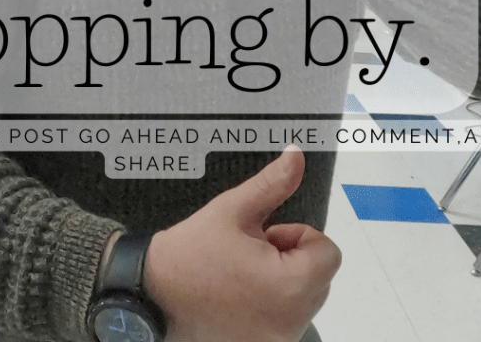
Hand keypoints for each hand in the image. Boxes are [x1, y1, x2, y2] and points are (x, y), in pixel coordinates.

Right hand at [143, 146, 341, 341]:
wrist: (152, 294)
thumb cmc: (190, 254)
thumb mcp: (233, 209)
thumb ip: (272, 184)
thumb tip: (295, 156)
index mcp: (288, 286)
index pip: (328, 253)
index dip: (299, 235)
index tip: (269, 234)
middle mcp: (289, 322)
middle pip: (319, 277)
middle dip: (292, 257)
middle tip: (252, 250)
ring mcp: (276, 340)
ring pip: (304, 298)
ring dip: (283, 280)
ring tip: (243, 272)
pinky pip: (286, 319)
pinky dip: (272, 304)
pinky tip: (240, 293)